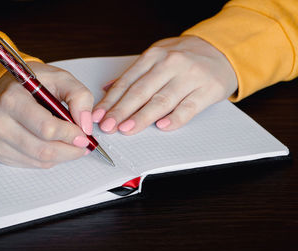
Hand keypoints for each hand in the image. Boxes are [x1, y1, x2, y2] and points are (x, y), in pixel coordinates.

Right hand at [0, 61, 93, 167]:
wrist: (4, 89)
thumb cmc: (30, 84)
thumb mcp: (59, 78)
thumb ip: (79, 96)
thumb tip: (85, 124)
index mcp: (12, 99)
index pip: (46, 128)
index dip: (70, 134)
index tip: (83, 133)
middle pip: (44, 149)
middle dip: (70, 149)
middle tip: (82, 144)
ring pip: (40, 160)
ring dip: (63, 155)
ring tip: (72, 144)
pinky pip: (32, 164)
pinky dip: (49, 158)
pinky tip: (53, 145)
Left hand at [92, 35, 237, 134]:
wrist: (222, 50)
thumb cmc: (185, 56)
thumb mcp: (157, 56)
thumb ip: (134, 73)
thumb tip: (108, 88)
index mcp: (154, 56)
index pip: (128, 81)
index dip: (111, 100)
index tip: (99, 115)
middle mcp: (170, 64)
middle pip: (141, 91)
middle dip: (121, 110)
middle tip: (108, 126)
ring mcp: (190, 76)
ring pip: (162, 100)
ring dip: (142, 117)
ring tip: (127, 129)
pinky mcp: (208, 89)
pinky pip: (189, 107)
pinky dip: (175, 118)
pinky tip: (162, 126)